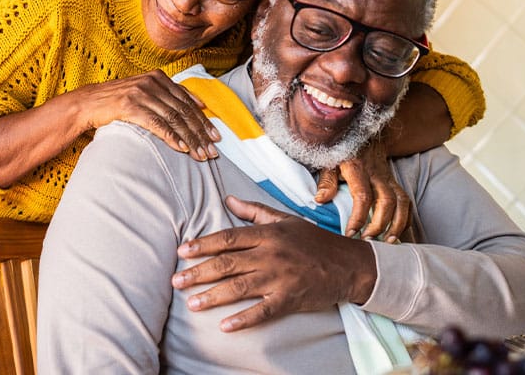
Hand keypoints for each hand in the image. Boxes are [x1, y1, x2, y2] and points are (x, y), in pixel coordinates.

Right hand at [70, 70, 219, 160]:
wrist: (87, 104)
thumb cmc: (117, 102)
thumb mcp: (145, 93)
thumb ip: (168, 96)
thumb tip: (199, 105)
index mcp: (158, 78)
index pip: (188, 101)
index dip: (203, 120)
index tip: (216, 136)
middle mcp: (152, 83)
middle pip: (184, 111)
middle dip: (200, 133)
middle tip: (212, 150)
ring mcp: (141, 93)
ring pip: (174, 119)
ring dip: (190, 139)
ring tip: (200, 154)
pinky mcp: (130, 106)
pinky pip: (156, 124)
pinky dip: (171, 137)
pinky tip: (181, 149)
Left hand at [171, 196, 376, 331]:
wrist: (348, 264)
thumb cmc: (314, 241)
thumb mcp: (285, 220)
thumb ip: (255, 212)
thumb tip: (228, 200)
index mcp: (268, 234)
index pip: (228, 238)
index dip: (203, 244)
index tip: (182, 252)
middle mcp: (271, 254)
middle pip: (228, 263)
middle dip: (199, 272)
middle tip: (176, 282)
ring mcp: (280, 277)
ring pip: (240, 287)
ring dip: (214, 296)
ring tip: (192, 303)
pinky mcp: (290, 298)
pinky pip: (263, 311)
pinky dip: (244, 319)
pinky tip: (225, 326)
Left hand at [313, 141, 410, 240]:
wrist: (361, 133)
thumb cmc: (341, 150)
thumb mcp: (329, 162)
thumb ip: (326, 181)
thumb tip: (321, 200)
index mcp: (358, 170)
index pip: (363, 196)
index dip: (358, 217)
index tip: (350, 233)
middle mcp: (377, 175)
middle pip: (387, 201)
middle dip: (380, 224)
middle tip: (368, 240)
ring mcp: (388, 178)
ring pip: (402, 202)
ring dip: (398, 223)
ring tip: (388, 241)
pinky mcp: (394, 182)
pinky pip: (406, 201)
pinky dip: (405, 218)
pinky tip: (398, 232)